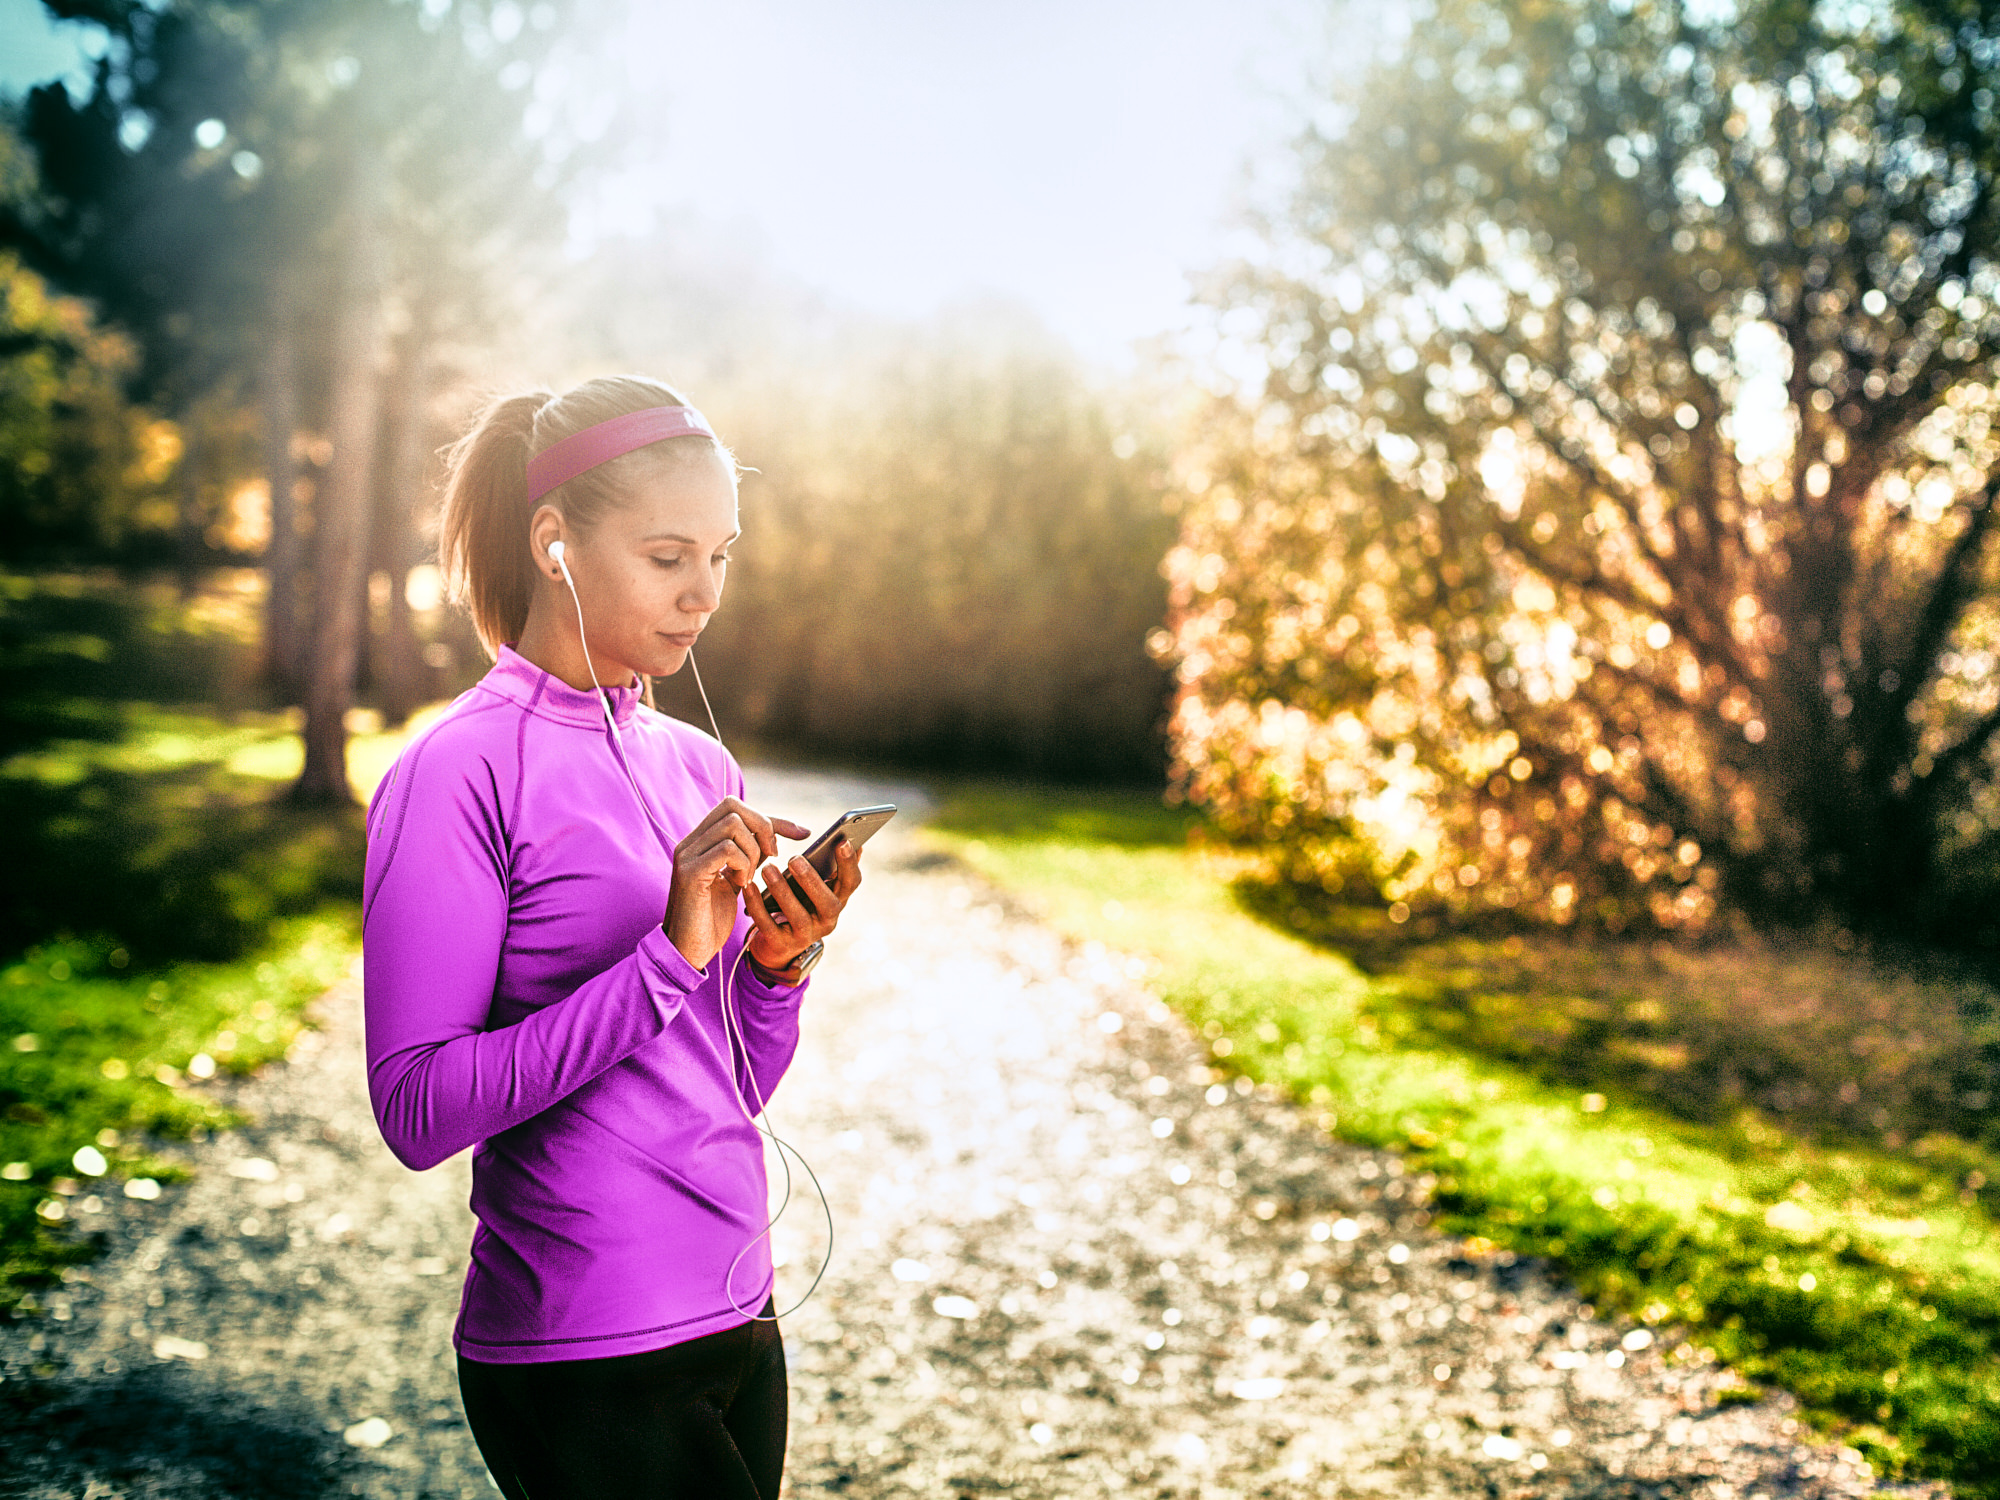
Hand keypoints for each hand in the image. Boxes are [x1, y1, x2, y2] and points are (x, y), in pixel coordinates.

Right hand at [664, 798, 810, 971]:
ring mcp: (687, 855)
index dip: (772, 818)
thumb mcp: (736, 880)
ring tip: (749, 876)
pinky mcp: (690, 873)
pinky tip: (743, 884)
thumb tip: (775, 838)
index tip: (803, 833)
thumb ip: (747, 857)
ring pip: (732, 825)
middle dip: (764, 827)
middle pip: (733, 806)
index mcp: (700, 841)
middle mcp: (690, 842)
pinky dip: (743, 864)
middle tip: (773, 855)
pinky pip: (727, 849)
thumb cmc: (711, 919)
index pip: (736, 808)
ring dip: (753, 850)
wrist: (687, 951)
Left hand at [743, 836, 863, 977]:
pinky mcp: (781, 945)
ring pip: (798, 916)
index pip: (851, 883)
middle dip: (812, 880)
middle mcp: (827, 921)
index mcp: (837, 900)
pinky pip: (769, 925)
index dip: (849, 864)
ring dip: (783, 891)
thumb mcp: (815, 886)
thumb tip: (847, 840)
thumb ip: (828, 866)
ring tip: (768, 869)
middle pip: (828, 903)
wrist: (778, 941)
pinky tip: (749, 886)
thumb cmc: (798, 901)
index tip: (842, 841)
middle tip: (794, 859)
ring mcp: (805, 936)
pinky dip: (758, 905)